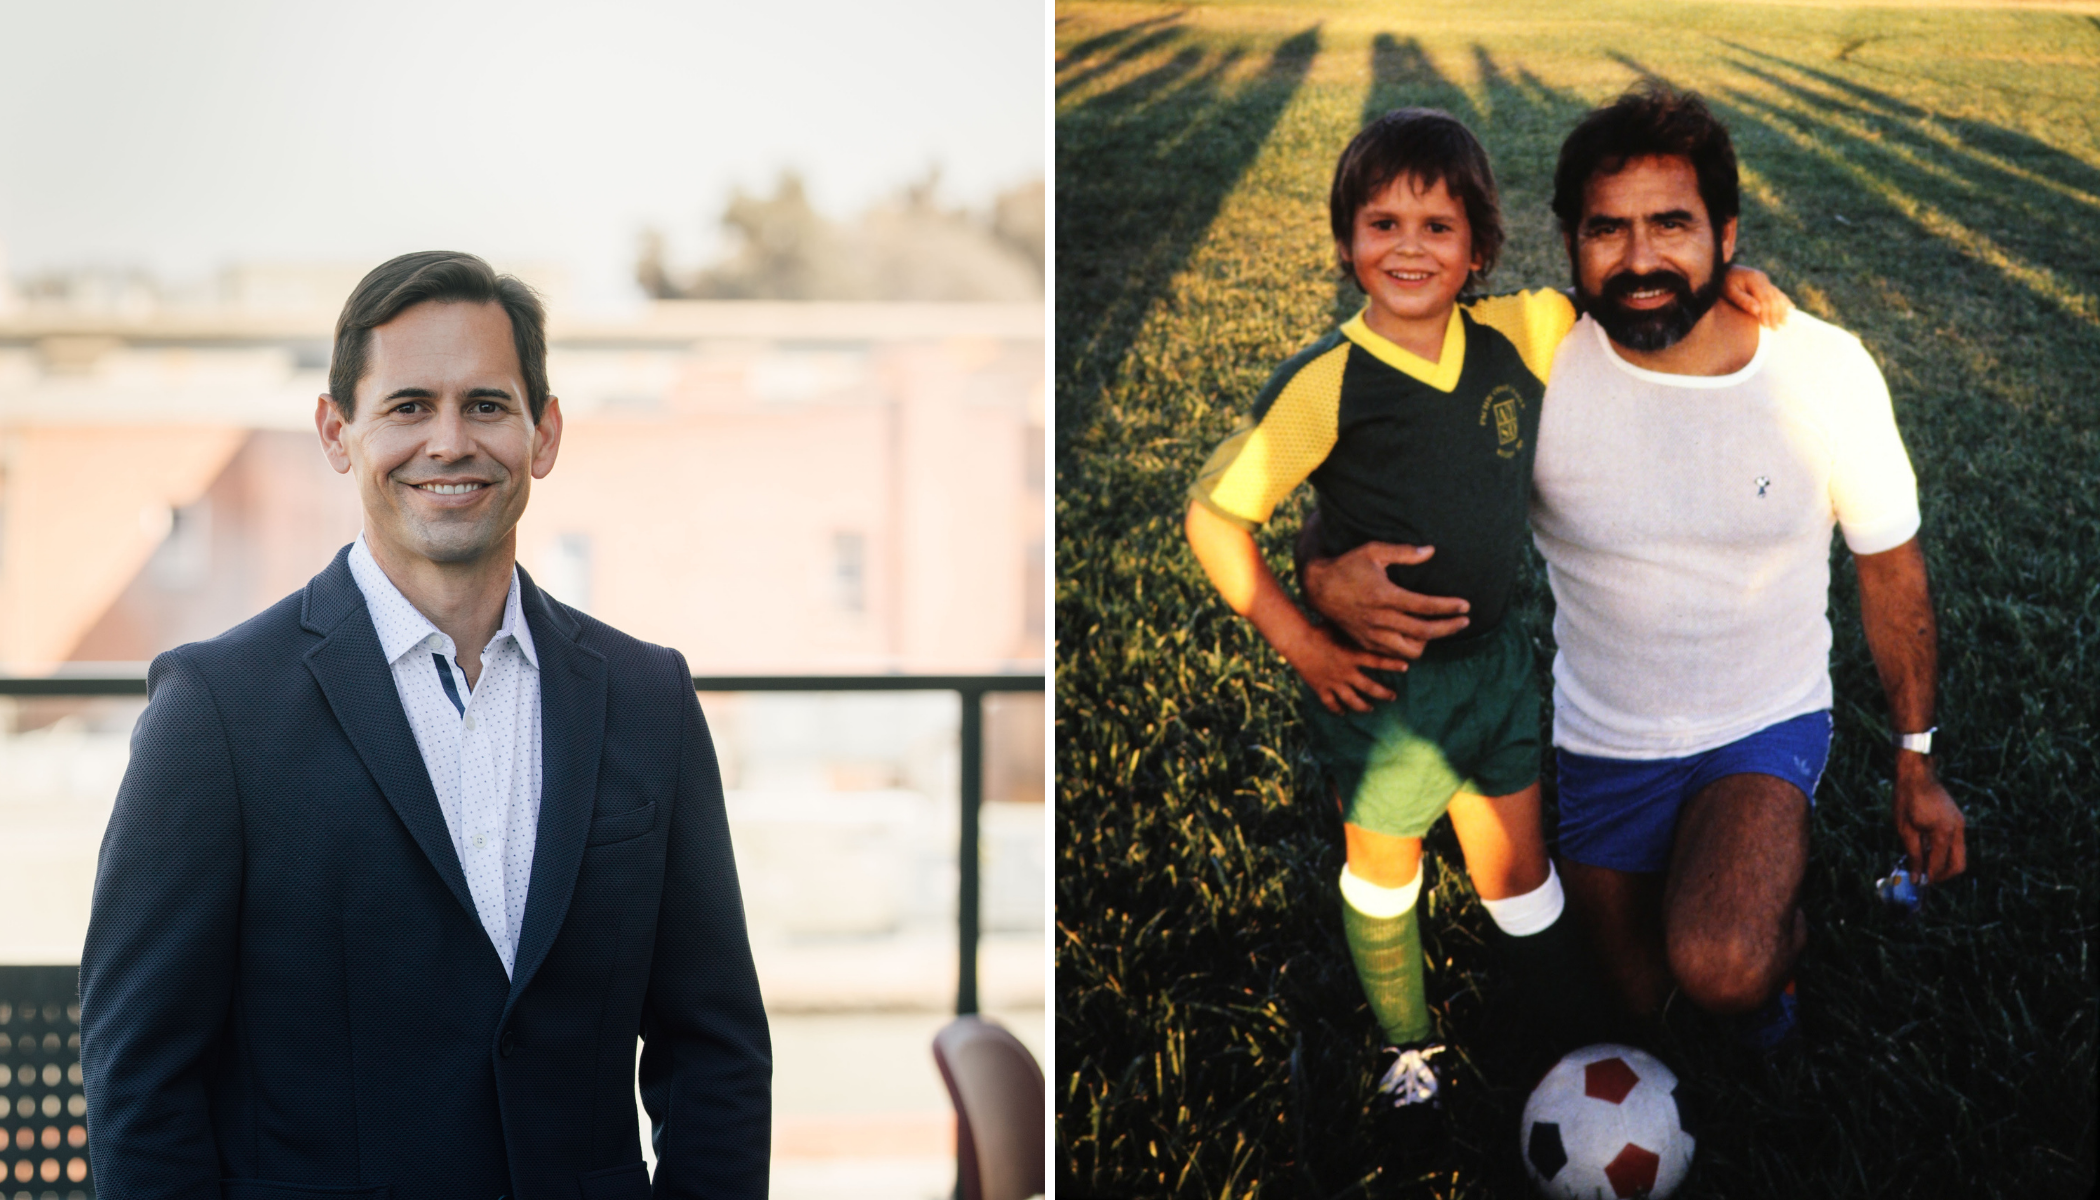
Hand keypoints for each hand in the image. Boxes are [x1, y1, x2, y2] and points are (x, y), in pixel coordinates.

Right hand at [1281, 622, 1415, 713]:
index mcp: (1352, 655)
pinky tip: (1343, 712)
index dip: (1393, 664)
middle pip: (1370, 688)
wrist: (1296, 641)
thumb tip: (1371, 618)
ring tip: (1371, 708)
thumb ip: (1355, 629)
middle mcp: (1346, 672)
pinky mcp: (1321, 688)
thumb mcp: (1340, 626)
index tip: (1406, 666)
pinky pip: (1331, 703)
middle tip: (1393, 696)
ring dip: (1364, 706)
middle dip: (1384, 694)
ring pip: (1353, 700)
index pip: (1378, 661)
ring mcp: (1334, 682)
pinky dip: (1338, 709)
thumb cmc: (1318, 629)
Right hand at [1301, 541, 1469, 659]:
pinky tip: (1417, 637)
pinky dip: (1409, 648)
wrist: (1318, 588)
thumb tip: (1430, 551)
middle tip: (1464, 621)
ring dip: (1428, 642)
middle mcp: (1380, 619)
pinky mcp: (1365, 643)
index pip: (1425, 606)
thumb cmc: (1347, 565)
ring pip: (1410, 650)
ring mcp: (1372, 634)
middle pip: (1424, 631)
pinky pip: (1394, 655)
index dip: (1448, 607)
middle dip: (1449, 627)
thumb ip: (1403, 552)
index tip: (1466, 606)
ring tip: (1437, 629)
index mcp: (1384, 595)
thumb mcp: (1373, 551)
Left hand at [1724, 264, 1793, 329]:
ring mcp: (1764, 279)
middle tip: (1777, 329)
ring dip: (1782, 310)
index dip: (1767, 313)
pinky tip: (1791, 308)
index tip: (1767, 326)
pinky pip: (1777, 292)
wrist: (1722, 271)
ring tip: (1785, 322)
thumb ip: (1743, 300)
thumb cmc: (1723, 283)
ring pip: (1777, 296)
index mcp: (1755, 279)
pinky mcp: (1764, 282)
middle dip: (1776, 314)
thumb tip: (1758, 310)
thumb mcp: (1729, 291)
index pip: (1765, 299)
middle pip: (1773, 299)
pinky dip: (1784, 301)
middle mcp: (1762, 278)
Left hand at [1892, 756, 1965, 883]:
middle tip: (1924, 877)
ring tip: (1923, 863)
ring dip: (1943, 863)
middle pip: (1958, 864)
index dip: (1930, 877)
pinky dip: (1944, 851)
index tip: (1918, 883)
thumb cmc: (1906, 798)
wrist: (1916, 773)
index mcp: (1944, 832)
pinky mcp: (1958, 819)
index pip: (1940, 864)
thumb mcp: (1905, 829)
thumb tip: (1916, 877)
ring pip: (1959, 854)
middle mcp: (1958, 829)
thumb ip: (1913, 854)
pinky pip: (1956, 842)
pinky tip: (1927, 849)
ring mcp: (1960, 823)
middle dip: (1943, 875)